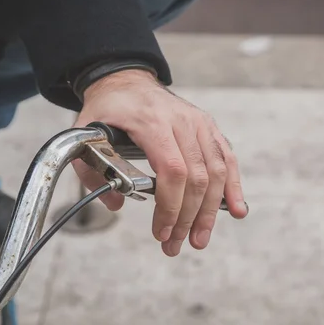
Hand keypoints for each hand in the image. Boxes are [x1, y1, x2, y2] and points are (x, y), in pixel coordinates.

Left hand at [73, 69, 247, 255]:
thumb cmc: (110, 108)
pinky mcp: (208, 127)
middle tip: (176, 245)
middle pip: (197, 176)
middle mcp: (181, 120)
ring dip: (211, 210)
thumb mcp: (87, 134)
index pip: (172, 169)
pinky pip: (226, 158)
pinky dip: (233, 186)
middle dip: (189, 217)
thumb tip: (117, 204)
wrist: (128, 80)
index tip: (162, 231)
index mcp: (151, 121)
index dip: (171, 206)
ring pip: (216, 170)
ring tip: (200, 238)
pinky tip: (236, 210)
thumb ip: (92, 172)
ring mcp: (199, 122)